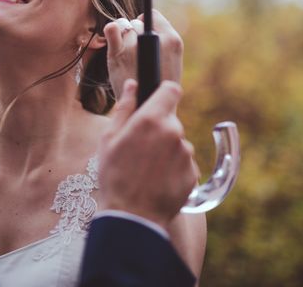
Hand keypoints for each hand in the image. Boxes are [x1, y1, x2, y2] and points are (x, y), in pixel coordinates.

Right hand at [97, 80, 198, 229]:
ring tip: (146, 170)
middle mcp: (174, 133)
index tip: (156, 100)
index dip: (163, 93)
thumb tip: (132, 85)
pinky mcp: (193, 174)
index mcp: (151, 119)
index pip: (171, 90)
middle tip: (139, 148)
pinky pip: (183, 164)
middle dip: (158, 129)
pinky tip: (156, 181)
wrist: (132, 217)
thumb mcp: (109, 139)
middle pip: (171, 120)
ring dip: (165, 151)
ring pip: (177, 143)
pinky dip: (173, 169)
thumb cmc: (114, 176)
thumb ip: (124, 108)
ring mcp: (186, 154)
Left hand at [104, 10, 182, 100]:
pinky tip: (113, 36)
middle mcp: (155, 40)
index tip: (144, 34)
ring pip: (125, 29)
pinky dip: (112, 29)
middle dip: (135, 33)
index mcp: (173, 40)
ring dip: (124, 38)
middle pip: (138, 23)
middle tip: (137, 53)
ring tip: (128, 56)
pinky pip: (112, 29)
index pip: (153, 16)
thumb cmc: (156, 84)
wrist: (145, 107)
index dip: (147, 24)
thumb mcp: (169, 60)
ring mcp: (135, 46)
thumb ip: (161, 40)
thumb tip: (142, 19)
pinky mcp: (118, 53)